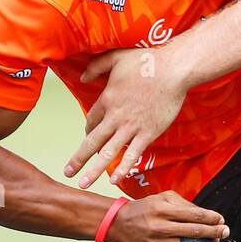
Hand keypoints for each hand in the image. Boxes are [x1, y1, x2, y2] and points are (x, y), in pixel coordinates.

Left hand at [64, 46, 187, 187]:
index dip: (88, 130)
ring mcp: (131, 127)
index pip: (91, 121)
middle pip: (92, 141)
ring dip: (94, 170)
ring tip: (83, 184)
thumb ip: (96, 66)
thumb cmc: (146, 61)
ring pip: (108, 153)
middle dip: (78, 159)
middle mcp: (115, 117)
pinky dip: (123, 168)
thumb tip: (82, 77)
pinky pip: (132, 155)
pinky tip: (114, 180)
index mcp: (107, 99)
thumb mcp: (115, 58)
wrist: (173, 71)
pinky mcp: (148, 133)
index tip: (89, 136)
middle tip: (67, 172)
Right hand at [108, 191, 230, 241]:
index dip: (212, 218)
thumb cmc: (145, 208)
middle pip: (194, 231)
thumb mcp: (163, 198)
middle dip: (214, 232)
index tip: (221, 219)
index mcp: (161, 209)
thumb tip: (208, 215)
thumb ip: (185, 204)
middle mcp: (159, 227)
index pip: (194, 215)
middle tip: (225, 231)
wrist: (119, 224)